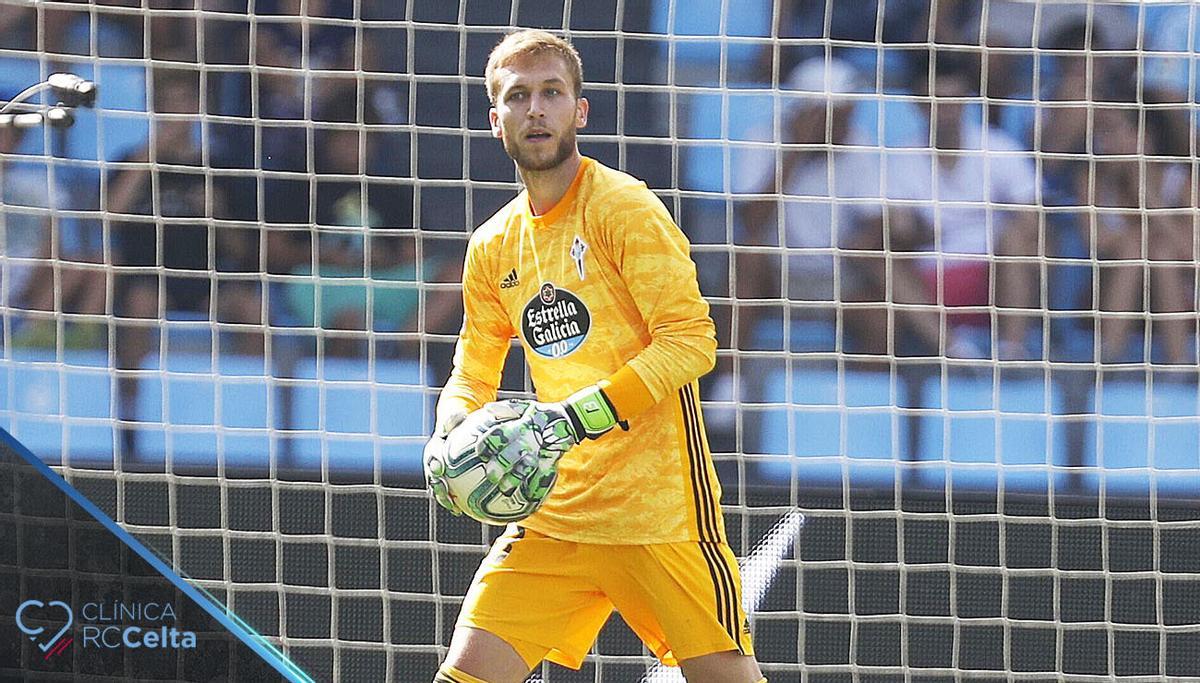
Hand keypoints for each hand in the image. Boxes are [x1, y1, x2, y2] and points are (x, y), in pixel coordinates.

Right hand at [423, 410, 465, 514]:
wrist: (452, 434)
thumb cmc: (456, 426)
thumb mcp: (455, 419)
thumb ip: (455, 419)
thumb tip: (460, 413)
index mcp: (434, 449)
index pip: (432, 456)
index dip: (434, 463)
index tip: (439, 469)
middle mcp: (432, 464)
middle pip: (433, 477)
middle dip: (437, 487)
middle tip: (445, 494)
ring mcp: (437, 475)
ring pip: (438, 490)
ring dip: (445, 500)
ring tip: (454, 508)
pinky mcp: (444, 483)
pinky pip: (448, 495)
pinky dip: (454, 503)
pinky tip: (463, 512)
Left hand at [478, 385, 622, 503]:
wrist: (567, 419)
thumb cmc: (539, 413)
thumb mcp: (522, 406)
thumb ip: (504, 409)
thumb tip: (486, 409)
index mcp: (518, 425)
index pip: (499, 434)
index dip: (487, 444)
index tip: (480, 452)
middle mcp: (527, 439)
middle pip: (510, 454)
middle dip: (499, 466)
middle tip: (491, 475)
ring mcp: (539, 451)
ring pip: (525, 467)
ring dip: (514, 479)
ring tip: (505, 488)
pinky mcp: (549, 460)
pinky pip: (542, 476)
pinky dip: (535, 488)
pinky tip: (527, 498)